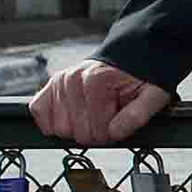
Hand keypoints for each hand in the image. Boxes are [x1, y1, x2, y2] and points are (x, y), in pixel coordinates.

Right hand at [29, 57, 172, 146]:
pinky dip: (52, 120)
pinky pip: (39, 112)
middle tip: (107, 117)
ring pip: (59, 129)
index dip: (112, 134)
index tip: (120, 121)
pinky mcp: (51, 85)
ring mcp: (60, 82)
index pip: (98, 132)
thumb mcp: (152, 95)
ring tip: (92, 113)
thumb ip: (137, 114)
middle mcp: (73, 79)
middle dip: (95, 132)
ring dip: (76, 127)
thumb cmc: (140, 79)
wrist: (131, 57)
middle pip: (78, 134)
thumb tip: (116, 132)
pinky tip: (71, 115)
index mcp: (97, 82)